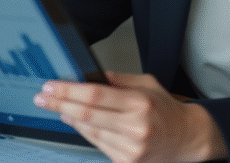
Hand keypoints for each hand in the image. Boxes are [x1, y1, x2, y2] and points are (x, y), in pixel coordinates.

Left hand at [33, 72, 226, 162]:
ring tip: (55, 107)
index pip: (94, 95)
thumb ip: (118, 79)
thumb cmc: (166, 110)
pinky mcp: (127, 162)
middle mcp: (134, 127)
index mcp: (139, 103)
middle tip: (42, 97)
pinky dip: (83, 131)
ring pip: (89, 131)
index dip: (68, 90)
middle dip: (60, 104)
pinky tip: (74, 121)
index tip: (52, 86)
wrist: (187, 139)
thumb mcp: (147, 84)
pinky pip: (98, 144)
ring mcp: (130, 148)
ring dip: (68, 118)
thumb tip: (90, 75)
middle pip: (86, 114)